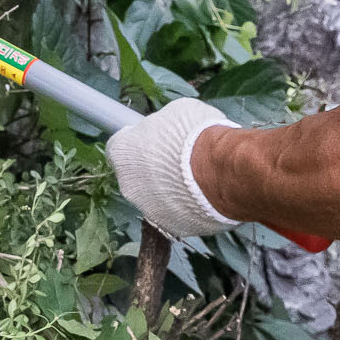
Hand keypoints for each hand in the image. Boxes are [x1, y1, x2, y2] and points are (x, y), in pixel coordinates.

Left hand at [105, 98, 238, 238]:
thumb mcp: (178, 112)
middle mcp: (129, 185)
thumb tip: (168, 129)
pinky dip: (189, 206)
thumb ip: (164, 125)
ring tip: (199, 177)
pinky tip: (207, 194)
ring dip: (172, 190)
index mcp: (123, 153)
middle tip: (181, 159)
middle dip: (156, 169)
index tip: (154, 140)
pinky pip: (179, 214)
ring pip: (158, 198)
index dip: (139, 142)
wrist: (220, 171)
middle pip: (138, 175)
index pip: (120, 147)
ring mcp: (150, 210)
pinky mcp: (173, 227)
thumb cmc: (195, 134)